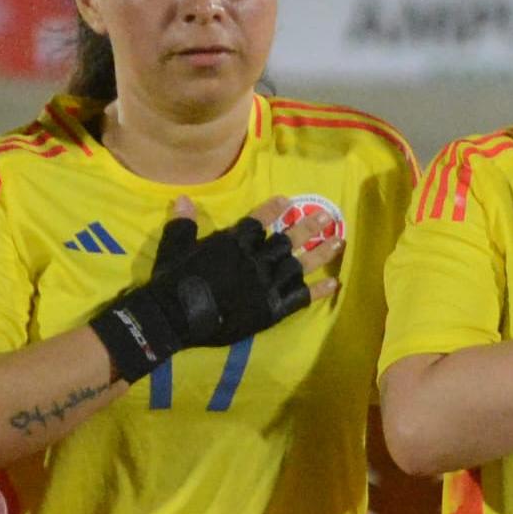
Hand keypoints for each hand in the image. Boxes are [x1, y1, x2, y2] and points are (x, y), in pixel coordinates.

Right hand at [87, 198, 323, 380]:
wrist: (177, 315)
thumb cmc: (173, 281)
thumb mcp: (175, 247)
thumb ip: (184, 224)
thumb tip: (182, 198)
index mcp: (234, 243)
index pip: (257, 221)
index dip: (272, 210)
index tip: (286, 201)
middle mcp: (256, 260)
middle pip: (287, 240)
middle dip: (308, 226)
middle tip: (328, 217)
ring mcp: (266, 284)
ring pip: (299, 265)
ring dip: (320, 252)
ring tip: (339, 241)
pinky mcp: (272, 308)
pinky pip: (300, 297)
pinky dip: (318, 291)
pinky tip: (334, 284)